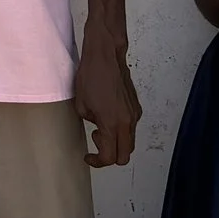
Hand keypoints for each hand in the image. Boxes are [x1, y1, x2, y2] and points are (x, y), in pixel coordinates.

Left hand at [75, 20, 138, 166]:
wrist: (106, 56)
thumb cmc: (91, 76)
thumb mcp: (81, 106)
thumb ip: (92, 123)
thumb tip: (99, 127)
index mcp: (112, 124)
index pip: (110, 157)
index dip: (97, 161)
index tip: (89, 156)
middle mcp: (127, 122)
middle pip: (125, 154)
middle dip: (110, 155)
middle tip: (96, 143)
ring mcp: (134, 114)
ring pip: (130, 141)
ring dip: (116, 142)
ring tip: (100, 127)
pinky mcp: (136, 106)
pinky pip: (131, 127)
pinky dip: (121, 130)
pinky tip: (108, 117)